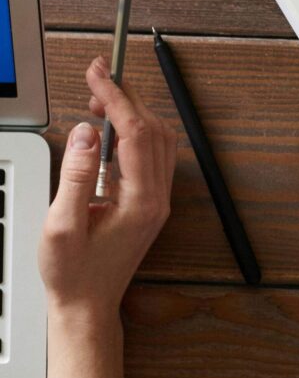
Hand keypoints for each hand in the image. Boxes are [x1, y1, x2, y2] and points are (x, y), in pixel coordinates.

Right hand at [39, 60, 174, 327]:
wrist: (89, 306)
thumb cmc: (73, 274)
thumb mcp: (61, 225)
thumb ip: (74, 176)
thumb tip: (84, 133)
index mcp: (140, 201)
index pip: (135, 133)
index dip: (116, 96)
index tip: (97, 72)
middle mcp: (157, 198)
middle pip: (154, 130)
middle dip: (127, 97)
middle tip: (96, 76)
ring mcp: (158, 201)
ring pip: (159, 141)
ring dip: (133, 113)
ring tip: (99, 101)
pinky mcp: (150, 204)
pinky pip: (153, 157)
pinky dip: (136, 132)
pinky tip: (109, 130)